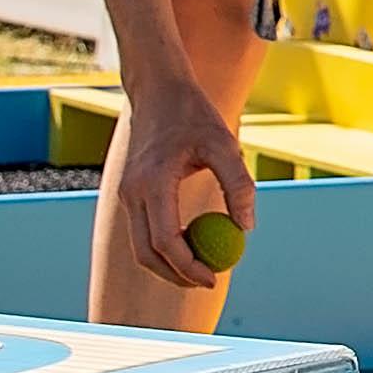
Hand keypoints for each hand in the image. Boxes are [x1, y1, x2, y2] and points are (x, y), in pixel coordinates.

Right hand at [109, 70, 252, 302]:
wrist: (158, 91)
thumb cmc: (194, 116)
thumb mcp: (225, 144)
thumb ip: (238, 185)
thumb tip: (246, 228)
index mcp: (152, 182)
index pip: (165, 241)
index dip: (189, 266)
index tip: (214, 278)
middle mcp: (132, 192)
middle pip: (146, 254)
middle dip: (176, 275)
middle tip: (209, 281)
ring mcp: (126, 194)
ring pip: (140, 246)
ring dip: (169, 264)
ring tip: (204, 266)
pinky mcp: (129, 192)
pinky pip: (143, 231)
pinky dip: (163, 246)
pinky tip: (191, 243)